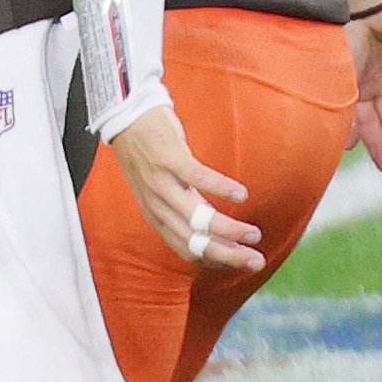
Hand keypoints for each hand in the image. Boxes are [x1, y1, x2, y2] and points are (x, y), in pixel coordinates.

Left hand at [108, 103, 259, 271]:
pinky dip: (222, 188)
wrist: (126, 118)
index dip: (215, 260)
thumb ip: (183, 208)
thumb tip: (214, 228)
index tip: (240, 262)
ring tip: (253, 233)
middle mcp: (156, 203)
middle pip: (194, 240)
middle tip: (256, 260)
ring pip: (197, 217)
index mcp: (155, 214)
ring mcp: (161, 182)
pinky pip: (198, 178)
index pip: (186, 248)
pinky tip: (242, 194)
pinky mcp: (169, 158)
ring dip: (229, 229)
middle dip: (228, 254)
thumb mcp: (162, 188)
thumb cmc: (149, 154)